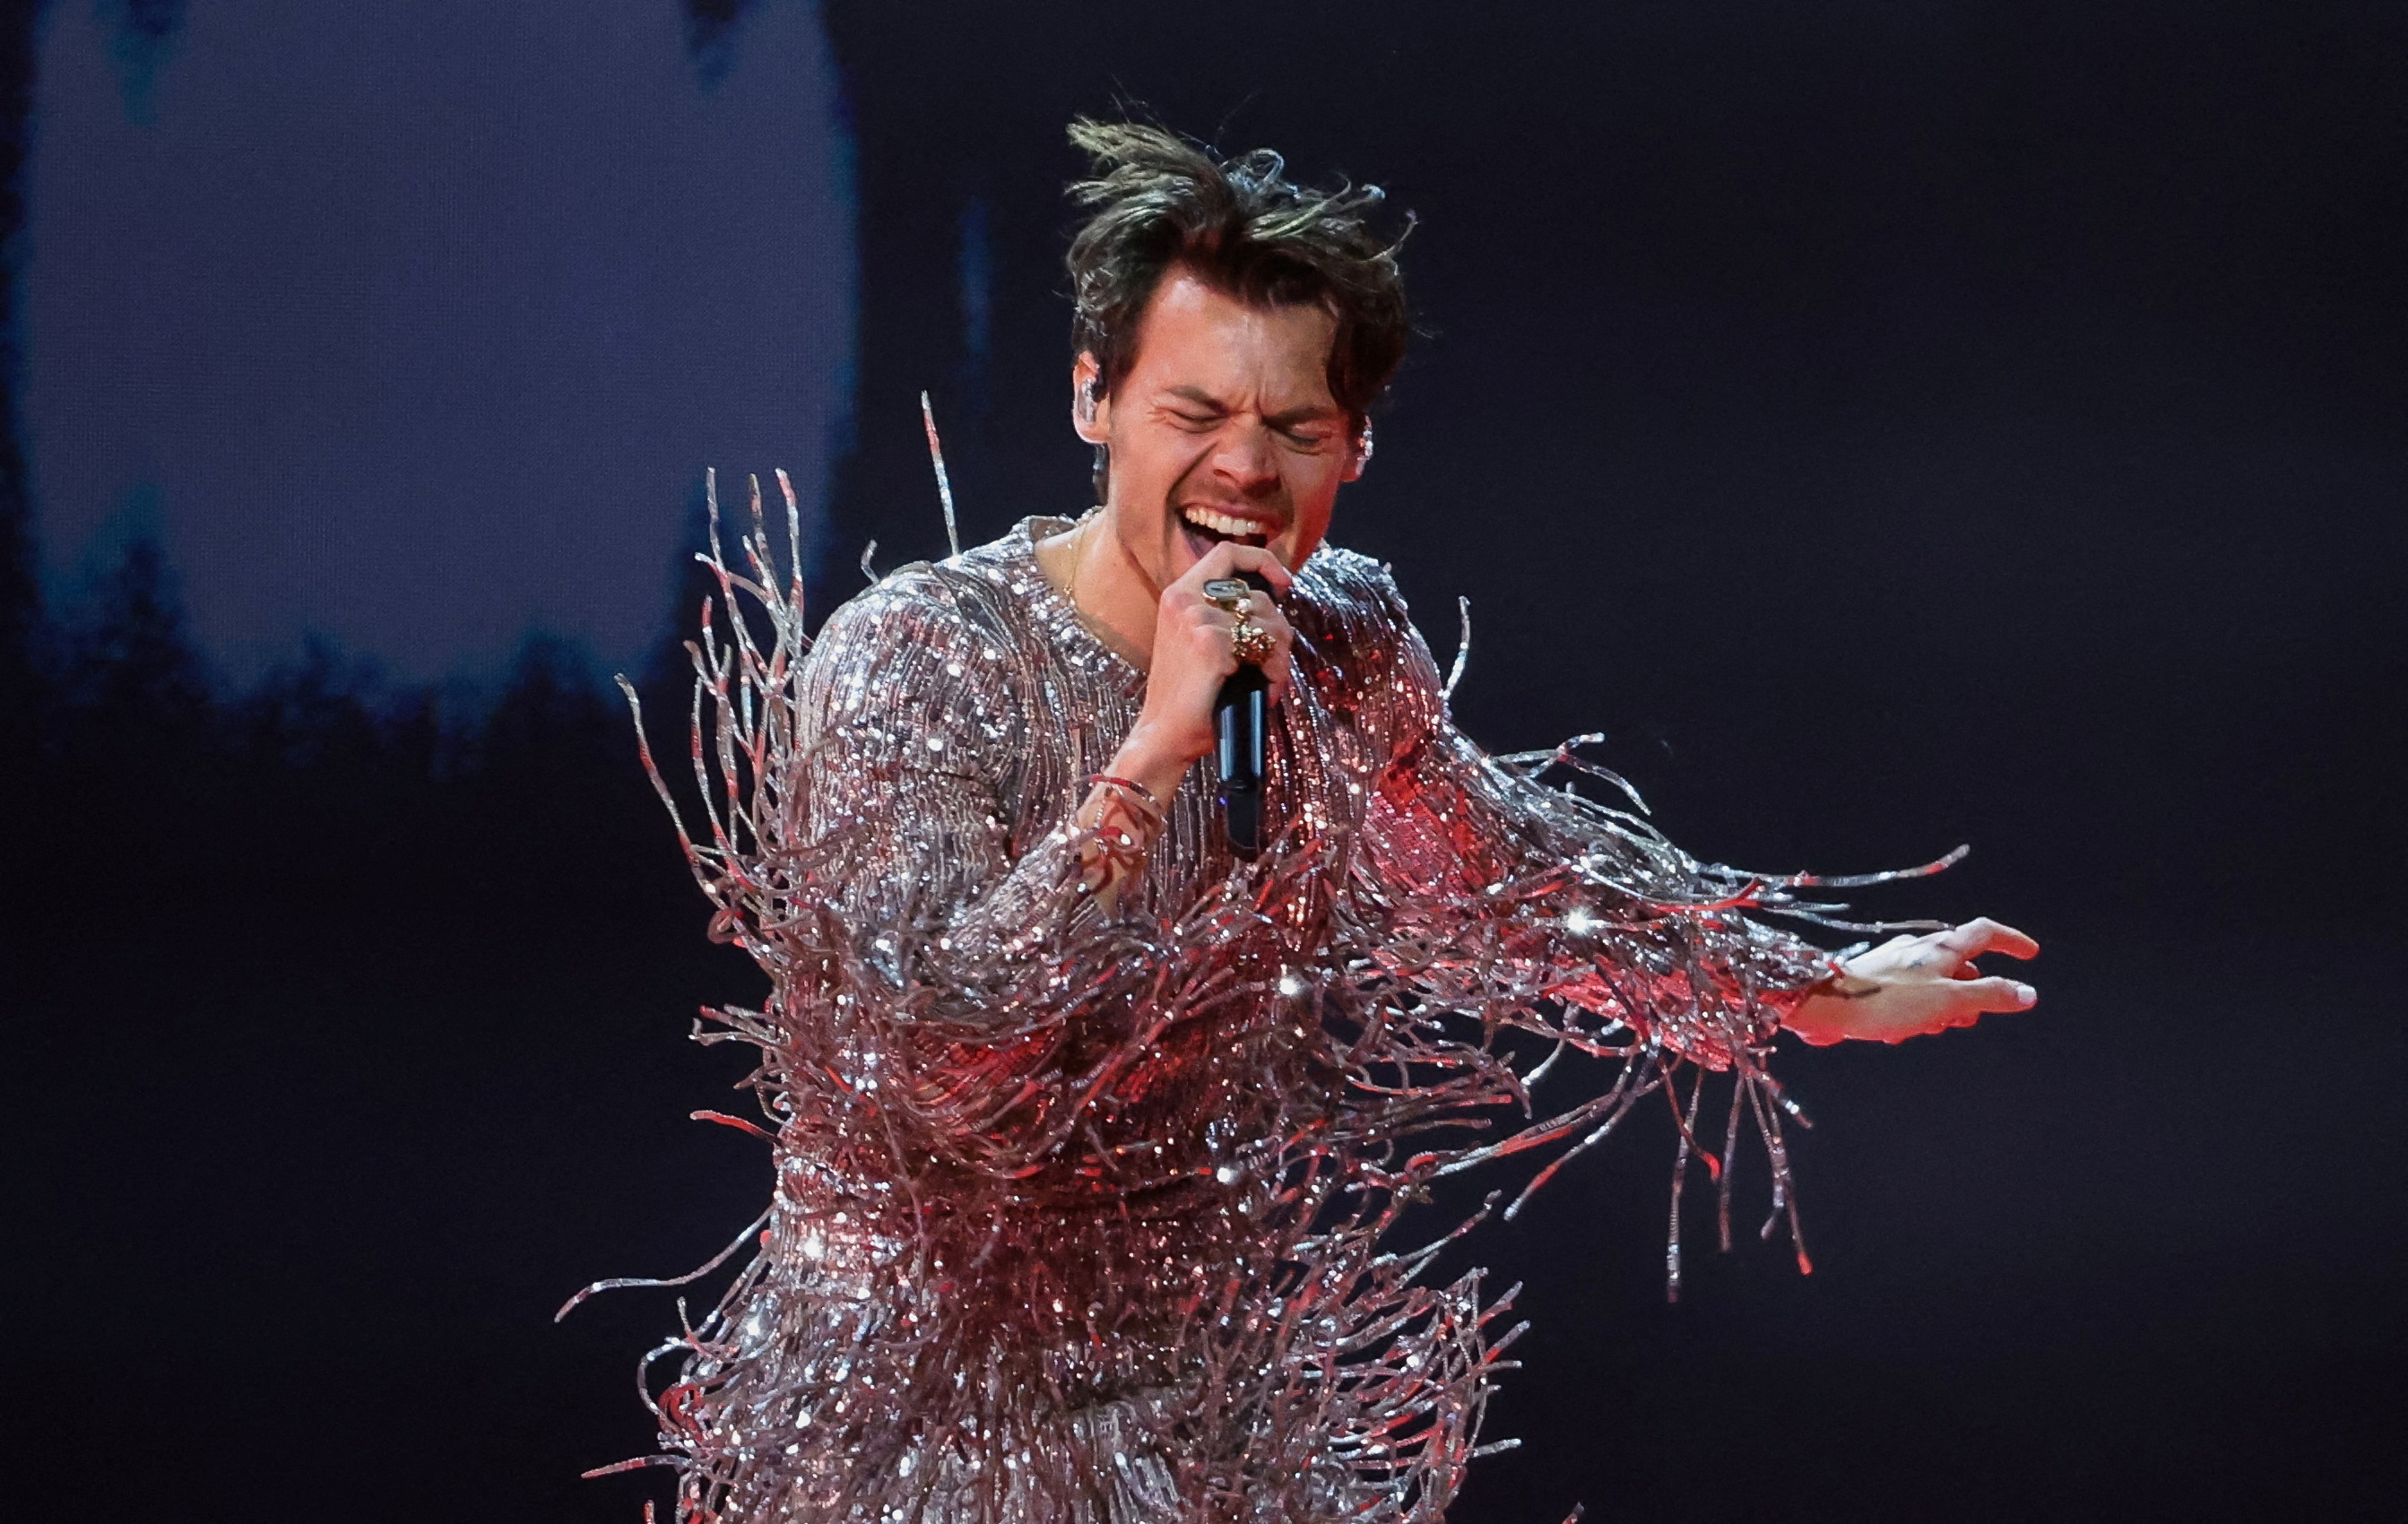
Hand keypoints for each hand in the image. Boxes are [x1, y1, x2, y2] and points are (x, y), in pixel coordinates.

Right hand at [1110, 543, 1293, 797]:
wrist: (1164, 734)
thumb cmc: (1188, 695)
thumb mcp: (1197, 642)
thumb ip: (1224, 616)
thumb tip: (1274, 601)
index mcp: (1179, 594)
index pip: (1227, 553)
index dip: (1262, 561)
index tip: (1283, 583)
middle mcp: (1185, 599)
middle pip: (1259, 596)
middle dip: (1279, 630)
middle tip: (1276, 661)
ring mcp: (1197, 619)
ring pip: (1268, 624)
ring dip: (1279, 657)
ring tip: (1269, 681)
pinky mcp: (1210, 643)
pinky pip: (1264, 650)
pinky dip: (1274, 674)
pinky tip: (1265, 691)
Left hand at [1784, 917, 2039, 1045]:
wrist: (1824, 1006)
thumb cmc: (1886, 1001)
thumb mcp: (1948, 1001)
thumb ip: (1989, 996)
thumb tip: (2028, 993)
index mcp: (1941, 948)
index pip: (1986, 932)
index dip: (2011, 941)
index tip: (2030, 954)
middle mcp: (1920, 950)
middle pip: (1962, 965)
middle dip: (1971, 995)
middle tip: (1964, 1020)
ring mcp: (1897, 964)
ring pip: (1936, 985)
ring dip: (1941, 1011)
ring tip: (1926, 1029)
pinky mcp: (1877, 982)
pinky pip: (1910, 998)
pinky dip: (1915, 1016)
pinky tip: (1898, 1033)